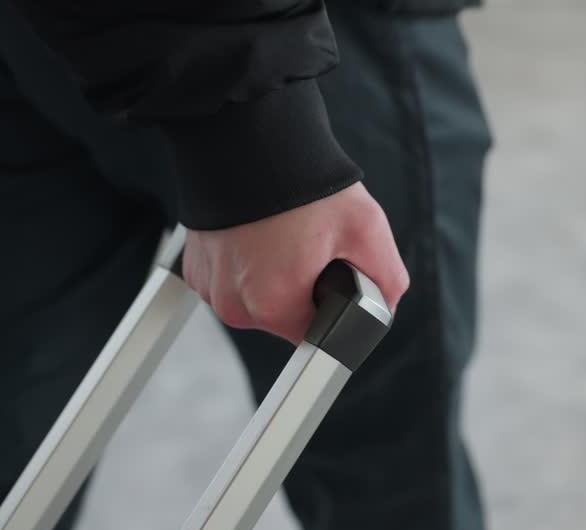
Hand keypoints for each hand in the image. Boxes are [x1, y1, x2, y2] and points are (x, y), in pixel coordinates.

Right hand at [182, 182, 408, 344]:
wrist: (246, 138)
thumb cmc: (304, 182)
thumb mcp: (365, 229)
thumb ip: (387, 280)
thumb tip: (385, 306)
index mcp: (272, 304)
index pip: (316, 335)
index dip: (333, 305)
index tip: (332, 275)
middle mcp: (233, 304)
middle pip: (285, 318)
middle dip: (305, 288)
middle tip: (311, 245)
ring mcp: (210, 287)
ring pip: (259, 299)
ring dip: (277, 276)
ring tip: (286, 234)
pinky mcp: (197, 269)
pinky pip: (235, 281)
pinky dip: (251, 262)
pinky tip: (262, 233)